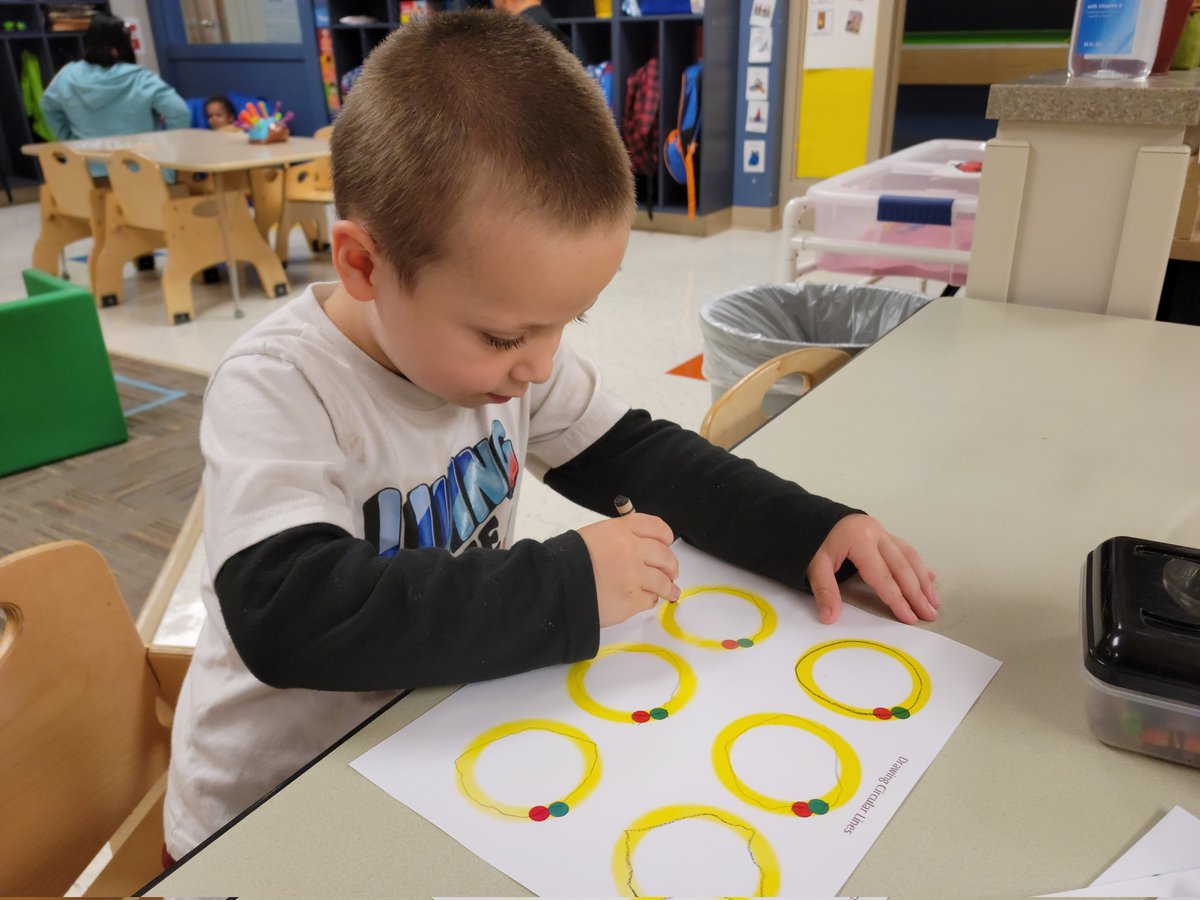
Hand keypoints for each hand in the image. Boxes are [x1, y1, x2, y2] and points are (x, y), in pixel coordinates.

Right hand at [578, 513, 680, 626]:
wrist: (554, 586)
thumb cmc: (568, 561)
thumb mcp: (593, 536)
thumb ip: (618, 538)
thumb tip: (638, 549)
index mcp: (620, 530)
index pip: (656, 527)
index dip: (665, 536)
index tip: (667, 543)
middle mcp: (631, 550)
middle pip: (664, 555)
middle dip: (671, 565)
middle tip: (671, 572)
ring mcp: (633, 576)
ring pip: (662, 581)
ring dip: (669, 587)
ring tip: (671, 592)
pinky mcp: (631, 601)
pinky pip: (649, 600)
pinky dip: (650, 600)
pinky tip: (648, 600)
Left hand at [806, 514, 938, 625]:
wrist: (808, 513)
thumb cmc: (810, 539)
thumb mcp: (812, 564)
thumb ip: (824, 590)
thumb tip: (829, 617)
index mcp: (860, 541)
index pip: (883, 577)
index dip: (897, 600)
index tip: (911, 618)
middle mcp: (876, 534)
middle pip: (902, 567)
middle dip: (918, 593)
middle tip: (930, 615)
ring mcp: (881, 531)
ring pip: (908, 557)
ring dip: (923, 580)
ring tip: (934, 601)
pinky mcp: (882, 532)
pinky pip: (905, 549)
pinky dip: (918, 565)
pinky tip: (930, 577)